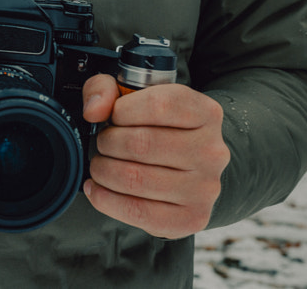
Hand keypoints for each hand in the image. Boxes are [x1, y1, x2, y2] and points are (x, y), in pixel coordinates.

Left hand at [80, 74, 229, 238]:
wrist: (187, 169)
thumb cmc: (156, 128)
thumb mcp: (132, 96)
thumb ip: (105, 88)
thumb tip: (94, 110)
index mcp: (205, 113)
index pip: (159, 105)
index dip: (123, 110)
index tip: (114, 117)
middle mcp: (212, 151)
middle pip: (142, 144)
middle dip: (107, 143)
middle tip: (103, 144)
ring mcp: (205, 187)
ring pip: (136, 179)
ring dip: (103, 171)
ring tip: (100, 165)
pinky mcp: (192, 218)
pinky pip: (138, 212)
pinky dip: (106, 200)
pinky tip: (97, 189)